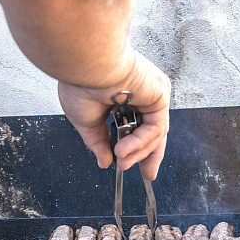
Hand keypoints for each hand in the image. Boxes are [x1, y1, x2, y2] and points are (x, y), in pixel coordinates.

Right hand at [58, 50, 170, 180]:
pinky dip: (140, 142)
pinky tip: (123, 149)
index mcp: (124, 95)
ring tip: (121, 161)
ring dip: (138, 152)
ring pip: (155, 132)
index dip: (137, 147)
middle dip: (150, 155)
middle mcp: (142, 92)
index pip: (138, 125)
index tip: (128, 164)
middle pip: (154, 131)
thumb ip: (98, 142)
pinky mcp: (159, 94)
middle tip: (147, 174)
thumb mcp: (87, 121)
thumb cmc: (80, 82)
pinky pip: (155, 127)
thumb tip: (104, 162)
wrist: (86, 64)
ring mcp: (152, 92)